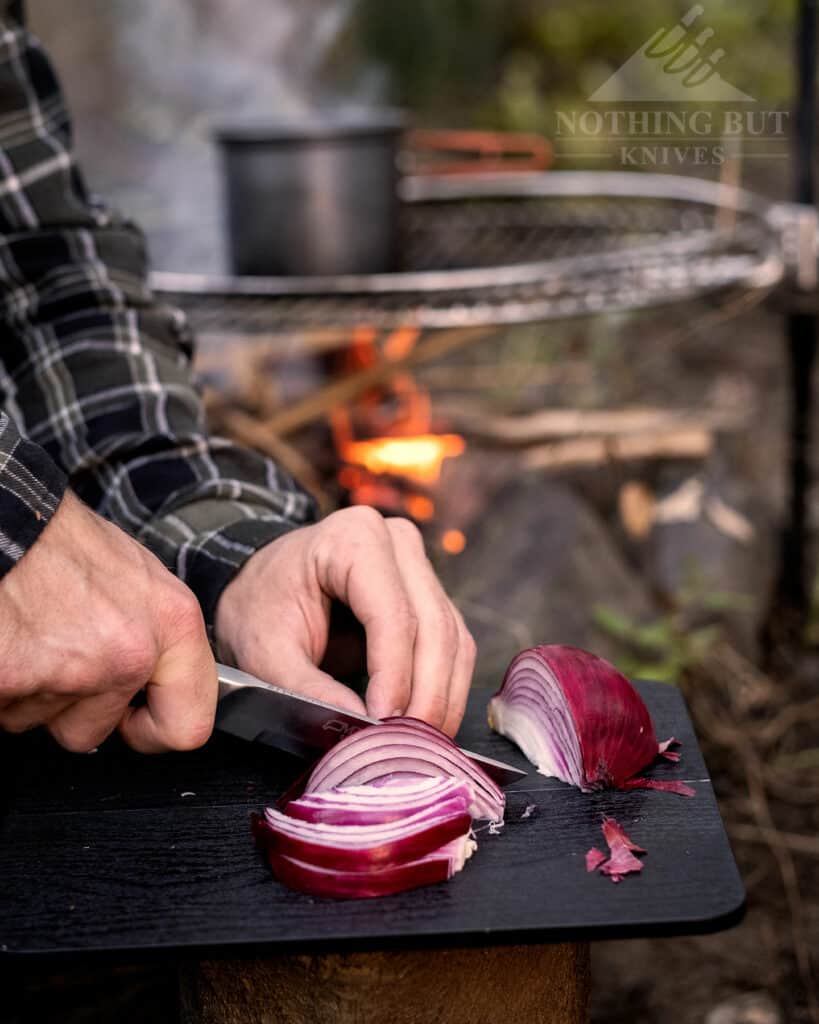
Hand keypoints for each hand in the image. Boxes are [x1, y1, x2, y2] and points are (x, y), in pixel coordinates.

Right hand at [0, 491, 216, 752]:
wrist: (8, 520)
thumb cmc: (62, 540)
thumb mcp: (138, 580)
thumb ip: (152, 635)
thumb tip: (153, 678)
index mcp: (172, 624)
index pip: (189, 724)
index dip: (153, 731)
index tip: (134, 722)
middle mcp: (131, 652)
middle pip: (95, 731)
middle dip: (66, 707)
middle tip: (53, 652)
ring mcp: (73, 670)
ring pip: (40, 721)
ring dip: (28, 690)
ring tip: (28, 632)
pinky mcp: (14, 678)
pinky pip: (2, 709)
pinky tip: (6, 641)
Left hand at [214, 508, 475, 736]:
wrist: (259, 584)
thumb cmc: (258, 608)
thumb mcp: (265, 652)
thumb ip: (308, 690)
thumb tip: (362, 731)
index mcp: (353, 538)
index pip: (392, 613)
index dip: (395, 674)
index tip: (384, 723)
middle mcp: (398, 542)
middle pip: (434, 626)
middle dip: (427, 693)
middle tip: (411, 746)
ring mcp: (419, 566)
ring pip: (453, 639)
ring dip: (444, 696)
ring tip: (421, 744)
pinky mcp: (429, 596)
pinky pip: (453, 646)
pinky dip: (445, 689)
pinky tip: (427, 724)